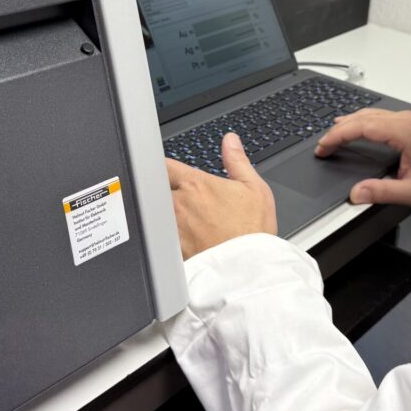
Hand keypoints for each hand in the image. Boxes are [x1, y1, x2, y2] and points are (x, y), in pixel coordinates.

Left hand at [166, 132, 277, 259]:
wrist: (248, 269)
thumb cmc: (253, 231)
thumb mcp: (254, 188)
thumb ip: (237, 160)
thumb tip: (230, 140)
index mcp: (196, 185)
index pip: (165, 165)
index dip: (166, 167)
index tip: (171, 172)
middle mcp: (178, 204)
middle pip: (156, 189)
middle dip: (162, 189)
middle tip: (177, 196)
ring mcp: (171, 227)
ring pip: (156, 213)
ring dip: (162, 212)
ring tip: (182, 219)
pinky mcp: (171, 248)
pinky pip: (161, 236)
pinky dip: (166, 235)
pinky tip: (182, 239)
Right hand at [314, 108, 410, 206]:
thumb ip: (382, 192)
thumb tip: (356, 194)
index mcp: (404, 133)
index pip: (362, 127)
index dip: (338, 136)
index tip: (323, 147)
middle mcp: (404, 121)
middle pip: (362, 117)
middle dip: (338, 130)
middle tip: (322, 146)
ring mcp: (406, 119)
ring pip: (368, 114)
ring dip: (347, 124)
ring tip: (330, 137)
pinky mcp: (407, 122)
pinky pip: (377, 116)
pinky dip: (359, 122)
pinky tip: (351, 127)